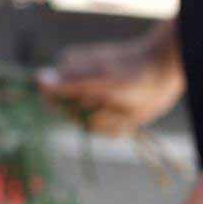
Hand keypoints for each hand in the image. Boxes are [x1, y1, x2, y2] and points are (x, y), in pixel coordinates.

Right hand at [38, 23, 184, 135]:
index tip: (87, 101)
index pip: (51, 100)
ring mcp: (95, 102)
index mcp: (67, 73)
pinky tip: (129, 115)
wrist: (164, 72)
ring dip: (110, 122)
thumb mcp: (101, 79)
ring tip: (123, 107)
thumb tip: (38, 79)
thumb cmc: (132, 71)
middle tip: (109, 101)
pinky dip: (120, 127)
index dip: (67, 107)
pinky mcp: (111, 114)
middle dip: (92, 115)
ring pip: (91, 128)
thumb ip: (70, 83)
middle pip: (71, 117)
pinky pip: (107, 132)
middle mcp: (78, 88)